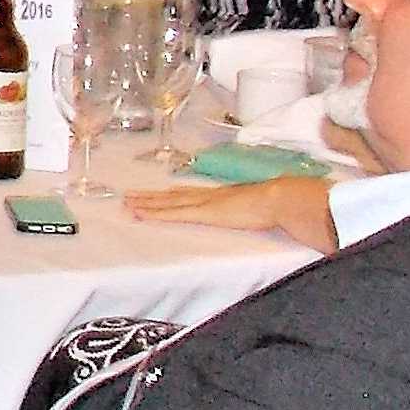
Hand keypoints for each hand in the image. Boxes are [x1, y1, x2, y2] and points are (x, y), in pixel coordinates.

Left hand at [130, 174, 337, 249]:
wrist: (282, 199)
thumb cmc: (279, 206)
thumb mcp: (262, 208)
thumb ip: (256, 211)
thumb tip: (262, 217)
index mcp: (224, 195)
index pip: (192, 194)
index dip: (173, 194)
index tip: (159, 193)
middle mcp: (210, 195)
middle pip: (174, 195)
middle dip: (152, 196)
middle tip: (130, 195)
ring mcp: (204, 203)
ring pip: (168, 202)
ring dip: (146, 202)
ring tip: (127, 202)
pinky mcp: (202, 213)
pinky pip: (171, 213)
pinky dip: (153, 212)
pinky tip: (139, 212)